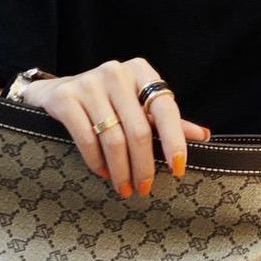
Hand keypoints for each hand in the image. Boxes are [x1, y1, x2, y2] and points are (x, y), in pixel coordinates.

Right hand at [21, 58, 211, 198]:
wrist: (56, 92)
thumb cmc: (107, 103)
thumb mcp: (139, 107)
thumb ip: (168, 121)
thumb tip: (204, 137)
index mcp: (141, 71)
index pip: (166, 109)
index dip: (174, 143)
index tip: (178, 171)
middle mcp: (116, 72)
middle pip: (138, 130)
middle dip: (144, 167)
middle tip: (144, 190)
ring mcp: (89, 82)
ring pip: (113, 138)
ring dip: (121, 171)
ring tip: (124, 189)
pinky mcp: (65, 97)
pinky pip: (87, 139)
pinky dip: (97, 162)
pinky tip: (104, 174)